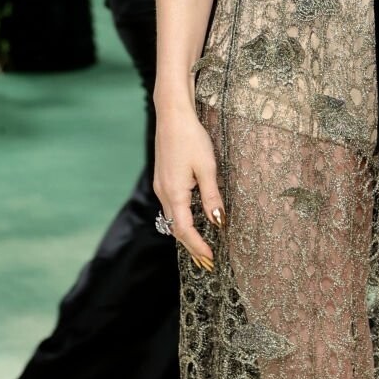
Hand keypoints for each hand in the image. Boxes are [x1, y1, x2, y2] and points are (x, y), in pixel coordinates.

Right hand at [153, 100, 223, 270]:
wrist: (172, 116)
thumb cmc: (191, 138)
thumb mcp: (207, 168)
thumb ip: (212, 197)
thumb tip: (218, 221)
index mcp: (175, 193)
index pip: (185, 230)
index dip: (198, 246)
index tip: (211, 259)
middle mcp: (164, 193)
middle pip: (176, 229)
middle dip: (192, 246)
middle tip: (207, 262)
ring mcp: (161, 186)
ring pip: (172, 219)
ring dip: (186, 235)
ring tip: (201, 248)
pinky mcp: (162, 179)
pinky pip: (171, 207)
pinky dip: (181, 220)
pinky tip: (191, 222)